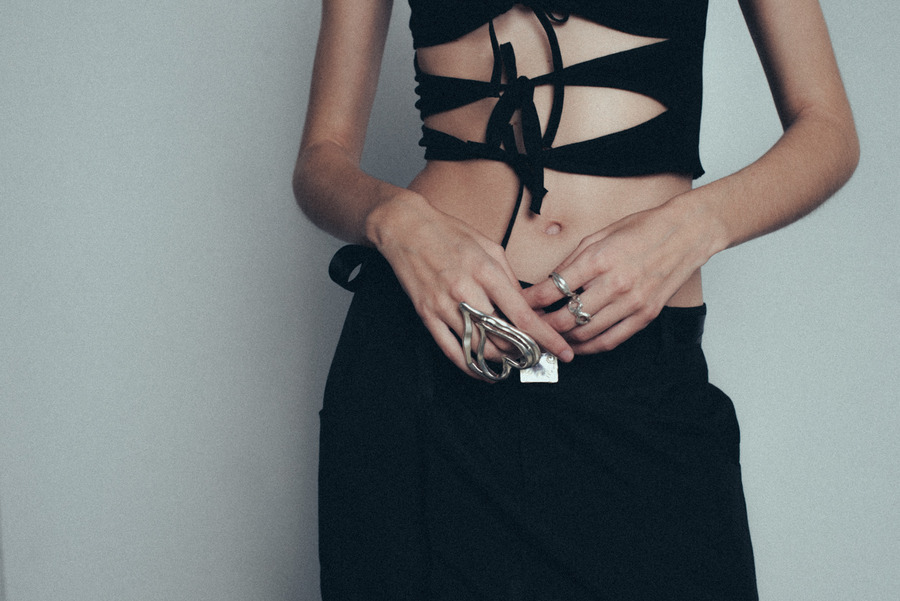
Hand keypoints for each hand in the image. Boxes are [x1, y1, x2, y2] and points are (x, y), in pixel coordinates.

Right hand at [368, 193, 574, 379]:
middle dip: (525, 352)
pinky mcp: (427, 314)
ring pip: (479, 347)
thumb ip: (509, 278)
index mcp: (486, 271)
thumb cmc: (449, 233)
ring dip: (501, 360)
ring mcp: (444, 305)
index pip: (523, 316)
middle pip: (503, 336)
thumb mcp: (489, 247)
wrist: (406, 229)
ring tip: (513, 361)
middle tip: (538, 356)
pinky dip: (470, 366)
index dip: (546, 338)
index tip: (562, 352)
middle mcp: (466, 290)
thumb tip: (525, 306)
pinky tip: (483, 370)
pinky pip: (451, 350)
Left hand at [521, 200, 711, 353]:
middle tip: (529, 326)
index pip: (553, 289)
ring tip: (549, 336)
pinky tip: (576, 344)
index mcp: (599, 259)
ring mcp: (631, 303)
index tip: (519, 305)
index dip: (531, 302)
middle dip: (542, 325)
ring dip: (562, 339)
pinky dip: (589, 347)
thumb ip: (572, 261)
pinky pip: (610, 340)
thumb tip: (548, 283)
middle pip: (565, 318)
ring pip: (585, 334)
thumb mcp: (599, 235)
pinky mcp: (645, 316)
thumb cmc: (642, 228)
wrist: (686, 233)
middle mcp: (615, 284)